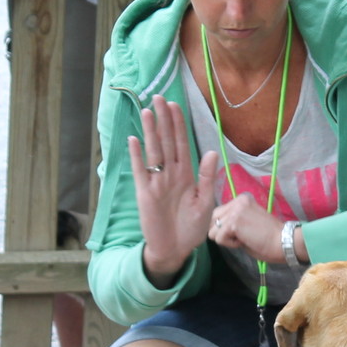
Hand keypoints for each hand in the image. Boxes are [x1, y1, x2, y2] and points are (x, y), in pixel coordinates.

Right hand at [129, 96, 220, 285]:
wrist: (176, 249)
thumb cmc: (191, 227)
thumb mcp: (205, 202)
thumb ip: (207, 177)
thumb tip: (212, 152)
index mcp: (186, 174)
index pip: (182, 144)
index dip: (178, 125)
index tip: (175, 105)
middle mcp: (170, 174)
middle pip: (166, 141)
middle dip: (163, 120)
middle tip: (158, 97)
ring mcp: (156, 182)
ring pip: (153, 151)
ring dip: (151, 131)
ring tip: (147, 111)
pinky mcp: (145, 193)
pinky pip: (140, 170)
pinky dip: (137, 156)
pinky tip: (134, 139)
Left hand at [209, 193, 282, 263]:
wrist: (283, 241)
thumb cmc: (268, 238)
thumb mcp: (247, 222)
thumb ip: (232, 220)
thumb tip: (215, 228)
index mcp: (241, 199)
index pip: (219, 214)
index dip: (226, 228)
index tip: (244, 231)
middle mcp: (237, 200)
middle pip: (212, 220)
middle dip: (222, 232)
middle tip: (241, 236)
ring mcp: (235, 210)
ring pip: (212, 230)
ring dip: (226, 239)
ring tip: (243, 238)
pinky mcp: (233, 222)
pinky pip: (218, 239)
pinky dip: (230, 245)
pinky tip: (244, 241)